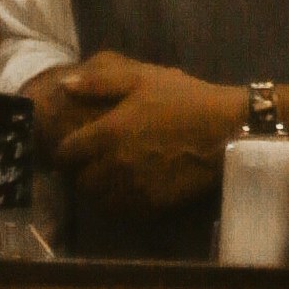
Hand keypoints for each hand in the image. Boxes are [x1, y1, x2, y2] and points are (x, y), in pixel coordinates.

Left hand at [28, 53, 251, 209]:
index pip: (67, 153)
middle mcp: (113, 165)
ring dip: (98, 189)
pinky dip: (119, 201)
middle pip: (80, 181)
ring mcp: (131, 189)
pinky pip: (121, 210)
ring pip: (98, 200)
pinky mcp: (149, 205)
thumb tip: (64, 84)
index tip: (72, 146)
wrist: (224, 130)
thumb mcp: (143, 79)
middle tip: (93, 161)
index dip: (65, 150)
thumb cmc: (184, 98)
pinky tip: (130, 186)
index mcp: (108, 132)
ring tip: (110, 176)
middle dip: (81, 171)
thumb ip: (100, 83)